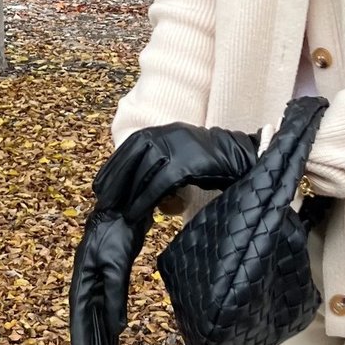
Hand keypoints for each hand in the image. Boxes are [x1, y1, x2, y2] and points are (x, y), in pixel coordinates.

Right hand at [68, 208, 150, 344]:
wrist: (122, 210)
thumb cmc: (114, 234)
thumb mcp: (114, 265)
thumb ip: (114, 296)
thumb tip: (117, 328)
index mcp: (82, 286)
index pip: (81, 324)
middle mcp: (88, 291)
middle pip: (90, 331)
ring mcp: (99, 289)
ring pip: (100, 326)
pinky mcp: (112, 286)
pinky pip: (111, 315)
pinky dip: (112, 333)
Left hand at [93, 123, 259, 223]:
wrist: (244, 158)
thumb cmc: (215, 164)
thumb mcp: (185, 157)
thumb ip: (165, 165)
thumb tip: (146, 186)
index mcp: (166, 131)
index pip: (132, 146)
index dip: (114, 166)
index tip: (101, 185)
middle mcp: (169, 135)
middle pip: (133, 158)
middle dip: (115, 181)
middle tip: (103, 201)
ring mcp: (178, 147)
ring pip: (144, 172)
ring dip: (128, 194)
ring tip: (119, 212)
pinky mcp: (187, 163)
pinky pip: (160, 183)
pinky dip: (146, 199)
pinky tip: (137, 213)